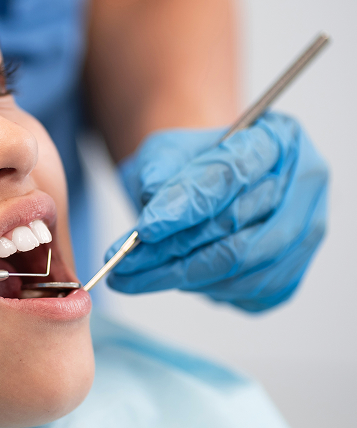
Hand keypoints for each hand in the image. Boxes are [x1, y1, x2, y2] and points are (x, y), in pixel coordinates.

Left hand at [106, 112, 327, 310]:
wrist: (202, 186)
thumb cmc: (185, 164)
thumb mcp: (163, 151)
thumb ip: (158, 171)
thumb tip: (156, 208)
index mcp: (278, 137)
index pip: (233, 173)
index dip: (188, 204)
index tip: (146, 228)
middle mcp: (304, 185)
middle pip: (236, 224)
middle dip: (172, 248)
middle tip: (123, 261)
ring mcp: (304, 233)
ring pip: (239, 264)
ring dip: (177, 275)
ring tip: (130, 274)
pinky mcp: (289, 275)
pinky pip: (242, 290)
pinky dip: (198, 287)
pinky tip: (165, 278)